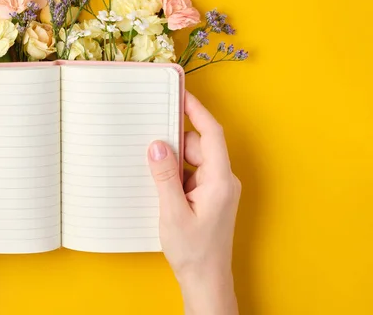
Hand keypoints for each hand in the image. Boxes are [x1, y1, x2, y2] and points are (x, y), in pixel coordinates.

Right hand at [148, 92, 239, 314]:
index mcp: (220, 180)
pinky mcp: (209, 197)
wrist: (205, 279)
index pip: (212, 134)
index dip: (197, 111)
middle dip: (176, 142)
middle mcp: (222, 180)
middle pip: (200, 146)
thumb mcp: (173, 212)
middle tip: (150, 137)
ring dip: (174, 161)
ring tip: (152, 169)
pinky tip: (160, 184)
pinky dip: (176, 173)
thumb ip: (165, 177)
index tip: (182, 94)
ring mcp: (217, 189)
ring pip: (194, 160)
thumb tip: (157, 146)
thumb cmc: (194, 251)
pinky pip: (192, 174)